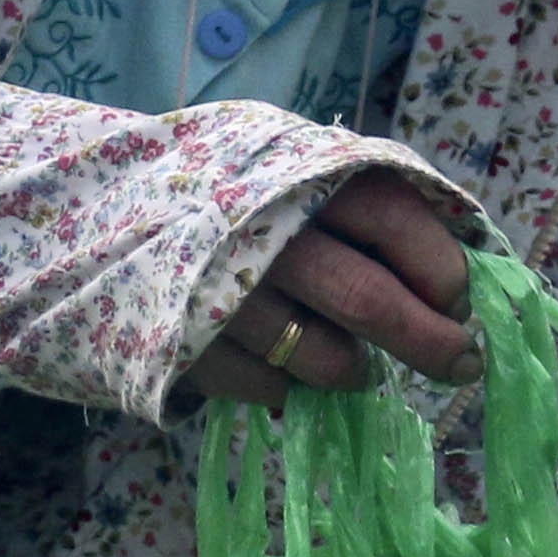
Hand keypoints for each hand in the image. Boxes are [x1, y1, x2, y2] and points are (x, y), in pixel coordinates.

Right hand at [184, 173, 480, 410]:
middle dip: (430, 343)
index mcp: (298, 177)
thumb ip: (364, 202)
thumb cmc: (228, 196)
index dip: (441, 272)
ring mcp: (221, 295)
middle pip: (369, 301)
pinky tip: (281, 361)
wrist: (96, 211)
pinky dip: (291, 386)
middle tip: (459, 366)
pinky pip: (272, 389)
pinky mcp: (186, 349)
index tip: (458, 303)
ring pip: (325, 359)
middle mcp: (263, 233)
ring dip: (354, 369)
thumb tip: (462, 268)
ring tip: (351, 361)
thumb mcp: (291, 167)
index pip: (396, 224)